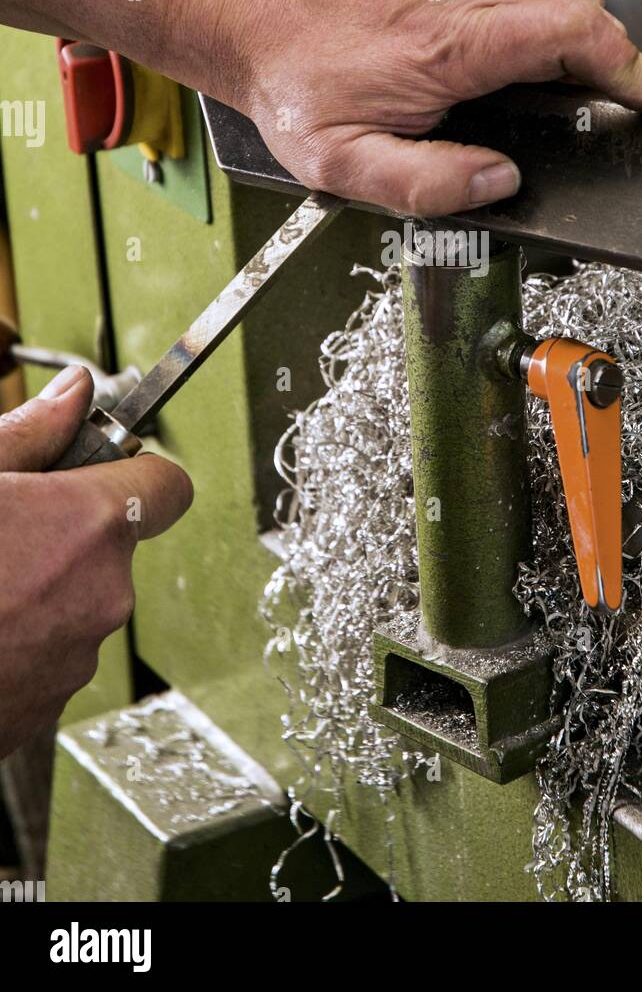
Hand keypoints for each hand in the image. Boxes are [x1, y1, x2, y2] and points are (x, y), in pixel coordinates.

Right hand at [0, 367, 191, 757]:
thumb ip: (30, 430)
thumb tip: (74, 392)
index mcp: (91, 526)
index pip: (167, 486)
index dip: (136, 471)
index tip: (100, 471)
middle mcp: (103, 595)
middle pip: (112, 546)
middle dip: (68, 534)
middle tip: (5, 529)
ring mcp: (75, 659)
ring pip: (78, 602)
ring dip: (40, 590)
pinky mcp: (45, 707)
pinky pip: (49, 655)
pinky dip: (18, 641)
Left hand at [231, 0, 641, 215]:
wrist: (251, 15)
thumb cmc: (295, 84)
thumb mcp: (344, 165)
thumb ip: (426, 184)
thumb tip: (499, 180)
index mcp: (449, 41)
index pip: (572, 35)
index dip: (633, 68)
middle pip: (583, 5)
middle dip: (619, 56)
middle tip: (630, 100)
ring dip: (595, 22)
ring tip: (592, 72)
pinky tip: (553, 19)